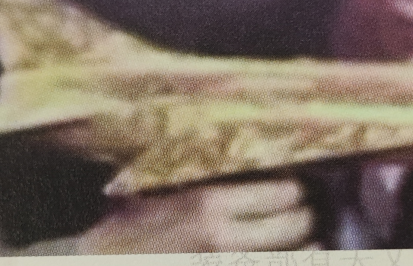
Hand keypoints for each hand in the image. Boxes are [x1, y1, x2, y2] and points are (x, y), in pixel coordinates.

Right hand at [77, 178, 316, 253]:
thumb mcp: (159, 190)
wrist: (100, 262)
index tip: (294, 183)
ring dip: (309, 245)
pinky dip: (293, 260)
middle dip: (306, 215)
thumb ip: (201, 177)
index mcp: (210, 203)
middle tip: (305, 209)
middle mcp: (226, 237)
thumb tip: (245, 158)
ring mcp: (226, 261)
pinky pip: (274, 265)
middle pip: (297, 223)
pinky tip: (298, 255)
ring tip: (312, 237)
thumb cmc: (125, 228)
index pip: (283, 191)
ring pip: (296, 255)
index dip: (295, 187)